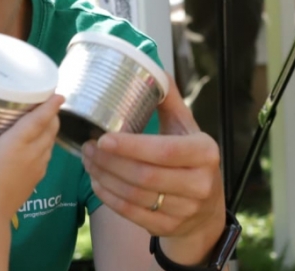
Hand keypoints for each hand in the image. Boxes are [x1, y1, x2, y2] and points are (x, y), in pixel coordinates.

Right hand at [0, 95, 61, 219]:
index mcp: (18, 143)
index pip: (40, 120)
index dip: (50, 106)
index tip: (60, 94)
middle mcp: (32, 154)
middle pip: (50, 130)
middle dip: (53, 115)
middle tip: (47, 104)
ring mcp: (36, 169)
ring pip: (50, 144)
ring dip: (50, 131)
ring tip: (43, 122)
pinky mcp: (35, 180)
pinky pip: (46, 157)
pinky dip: (46, 146)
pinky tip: (36, 147)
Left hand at [81, 93, 226, 265]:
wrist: (207, 211)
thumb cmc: (191, 159)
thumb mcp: (188, 129)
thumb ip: (169, 100)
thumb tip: (152, 67)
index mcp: (205, 153)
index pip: (165, 151)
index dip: (131, 146)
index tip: (104, 137)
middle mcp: (200, 184)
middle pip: (145, 176)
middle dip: (110, 162)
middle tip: (87, 146)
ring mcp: (185, 210)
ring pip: (135, 196)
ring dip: (104, 178)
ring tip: (87, 160)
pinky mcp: (168, 227)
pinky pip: (131, 213)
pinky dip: (108, 197)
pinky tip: (96, 181)